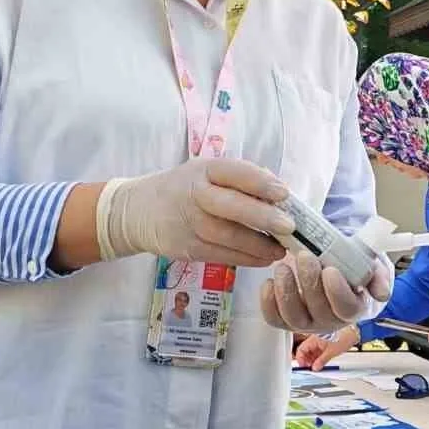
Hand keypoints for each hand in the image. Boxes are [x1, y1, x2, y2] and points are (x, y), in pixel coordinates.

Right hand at [98, 158, 292, 266]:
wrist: (138, 211)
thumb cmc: (185, 189)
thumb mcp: (206, 173)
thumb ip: (239, 180)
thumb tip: (280, 193)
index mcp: (204, 169)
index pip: (234, 172)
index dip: (259, 182)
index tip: (284, 193)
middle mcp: (195, 194)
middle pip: (230, 206)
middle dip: (262, 216)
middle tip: (289, 227)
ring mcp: (188, 223)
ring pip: (227, 236)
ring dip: (258, 245)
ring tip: (282, 249)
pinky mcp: (186, 248)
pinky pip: (221, 255)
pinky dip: (246, 259)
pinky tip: (264, 259)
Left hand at [261, 250, 393, 334]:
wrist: (330, 265)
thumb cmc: (348, 266)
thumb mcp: (368, 264)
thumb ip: (377, 276)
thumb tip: (382, 293)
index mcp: (352, 308)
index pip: (346, 308)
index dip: (337, 291)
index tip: (330, 270)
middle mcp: (329, 320)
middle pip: (319, 311)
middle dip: (309, 282)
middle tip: (304, 257)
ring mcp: (306, 322)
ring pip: (294, 318)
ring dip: (286, 292)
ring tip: (282, 267)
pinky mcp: (285, 319)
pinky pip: (274, 318)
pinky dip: (268, 303)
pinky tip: (269, 282)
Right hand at [294, 327, 358, 369]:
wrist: (354, 333)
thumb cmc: (344, 336)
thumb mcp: (331, 352)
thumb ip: (321, 361)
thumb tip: (315, 368)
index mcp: (313, 339)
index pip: (300, 350)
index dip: (300, 359)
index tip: (304, 367)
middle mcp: (315, 339)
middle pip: (305, 351)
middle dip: (307, 361)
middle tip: (311, 368)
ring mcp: (320, 342)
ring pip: (312, 352)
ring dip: (313, 360)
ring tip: (317, 367)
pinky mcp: (326, 343)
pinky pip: (319, 351)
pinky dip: (319, 357)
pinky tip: (321, 363)